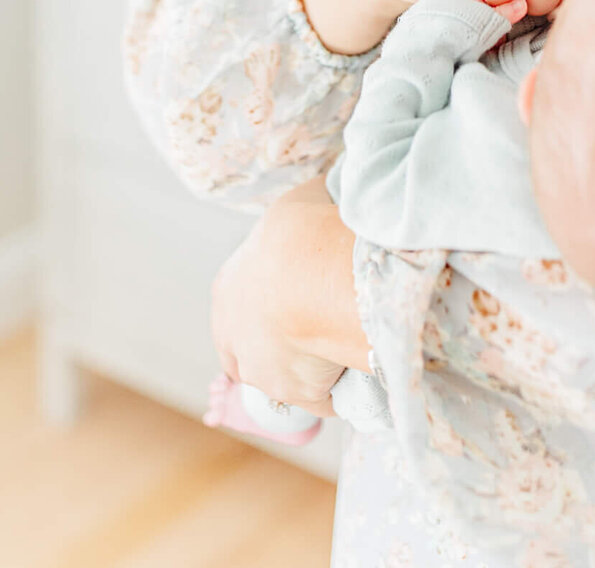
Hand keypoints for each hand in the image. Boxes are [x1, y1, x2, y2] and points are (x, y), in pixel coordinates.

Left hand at [210, 176, 368, 418]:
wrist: (314, 271)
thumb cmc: (300, 230)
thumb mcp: (299, 204)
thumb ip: (307, 216)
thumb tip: (329, 199)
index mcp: (228, 291)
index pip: (238, 314)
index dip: (267, 312)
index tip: (298, 306)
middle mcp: (236, 338)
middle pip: (255, 355)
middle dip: (284, 350)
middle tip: (324, 331)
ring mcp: (266, 373)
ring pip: (290, 378)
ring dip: (315, 367)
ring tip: (352, 343)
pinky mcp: (300, 394)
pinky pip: (327, 395)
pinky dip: (344, 385)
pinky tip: (366, 364)